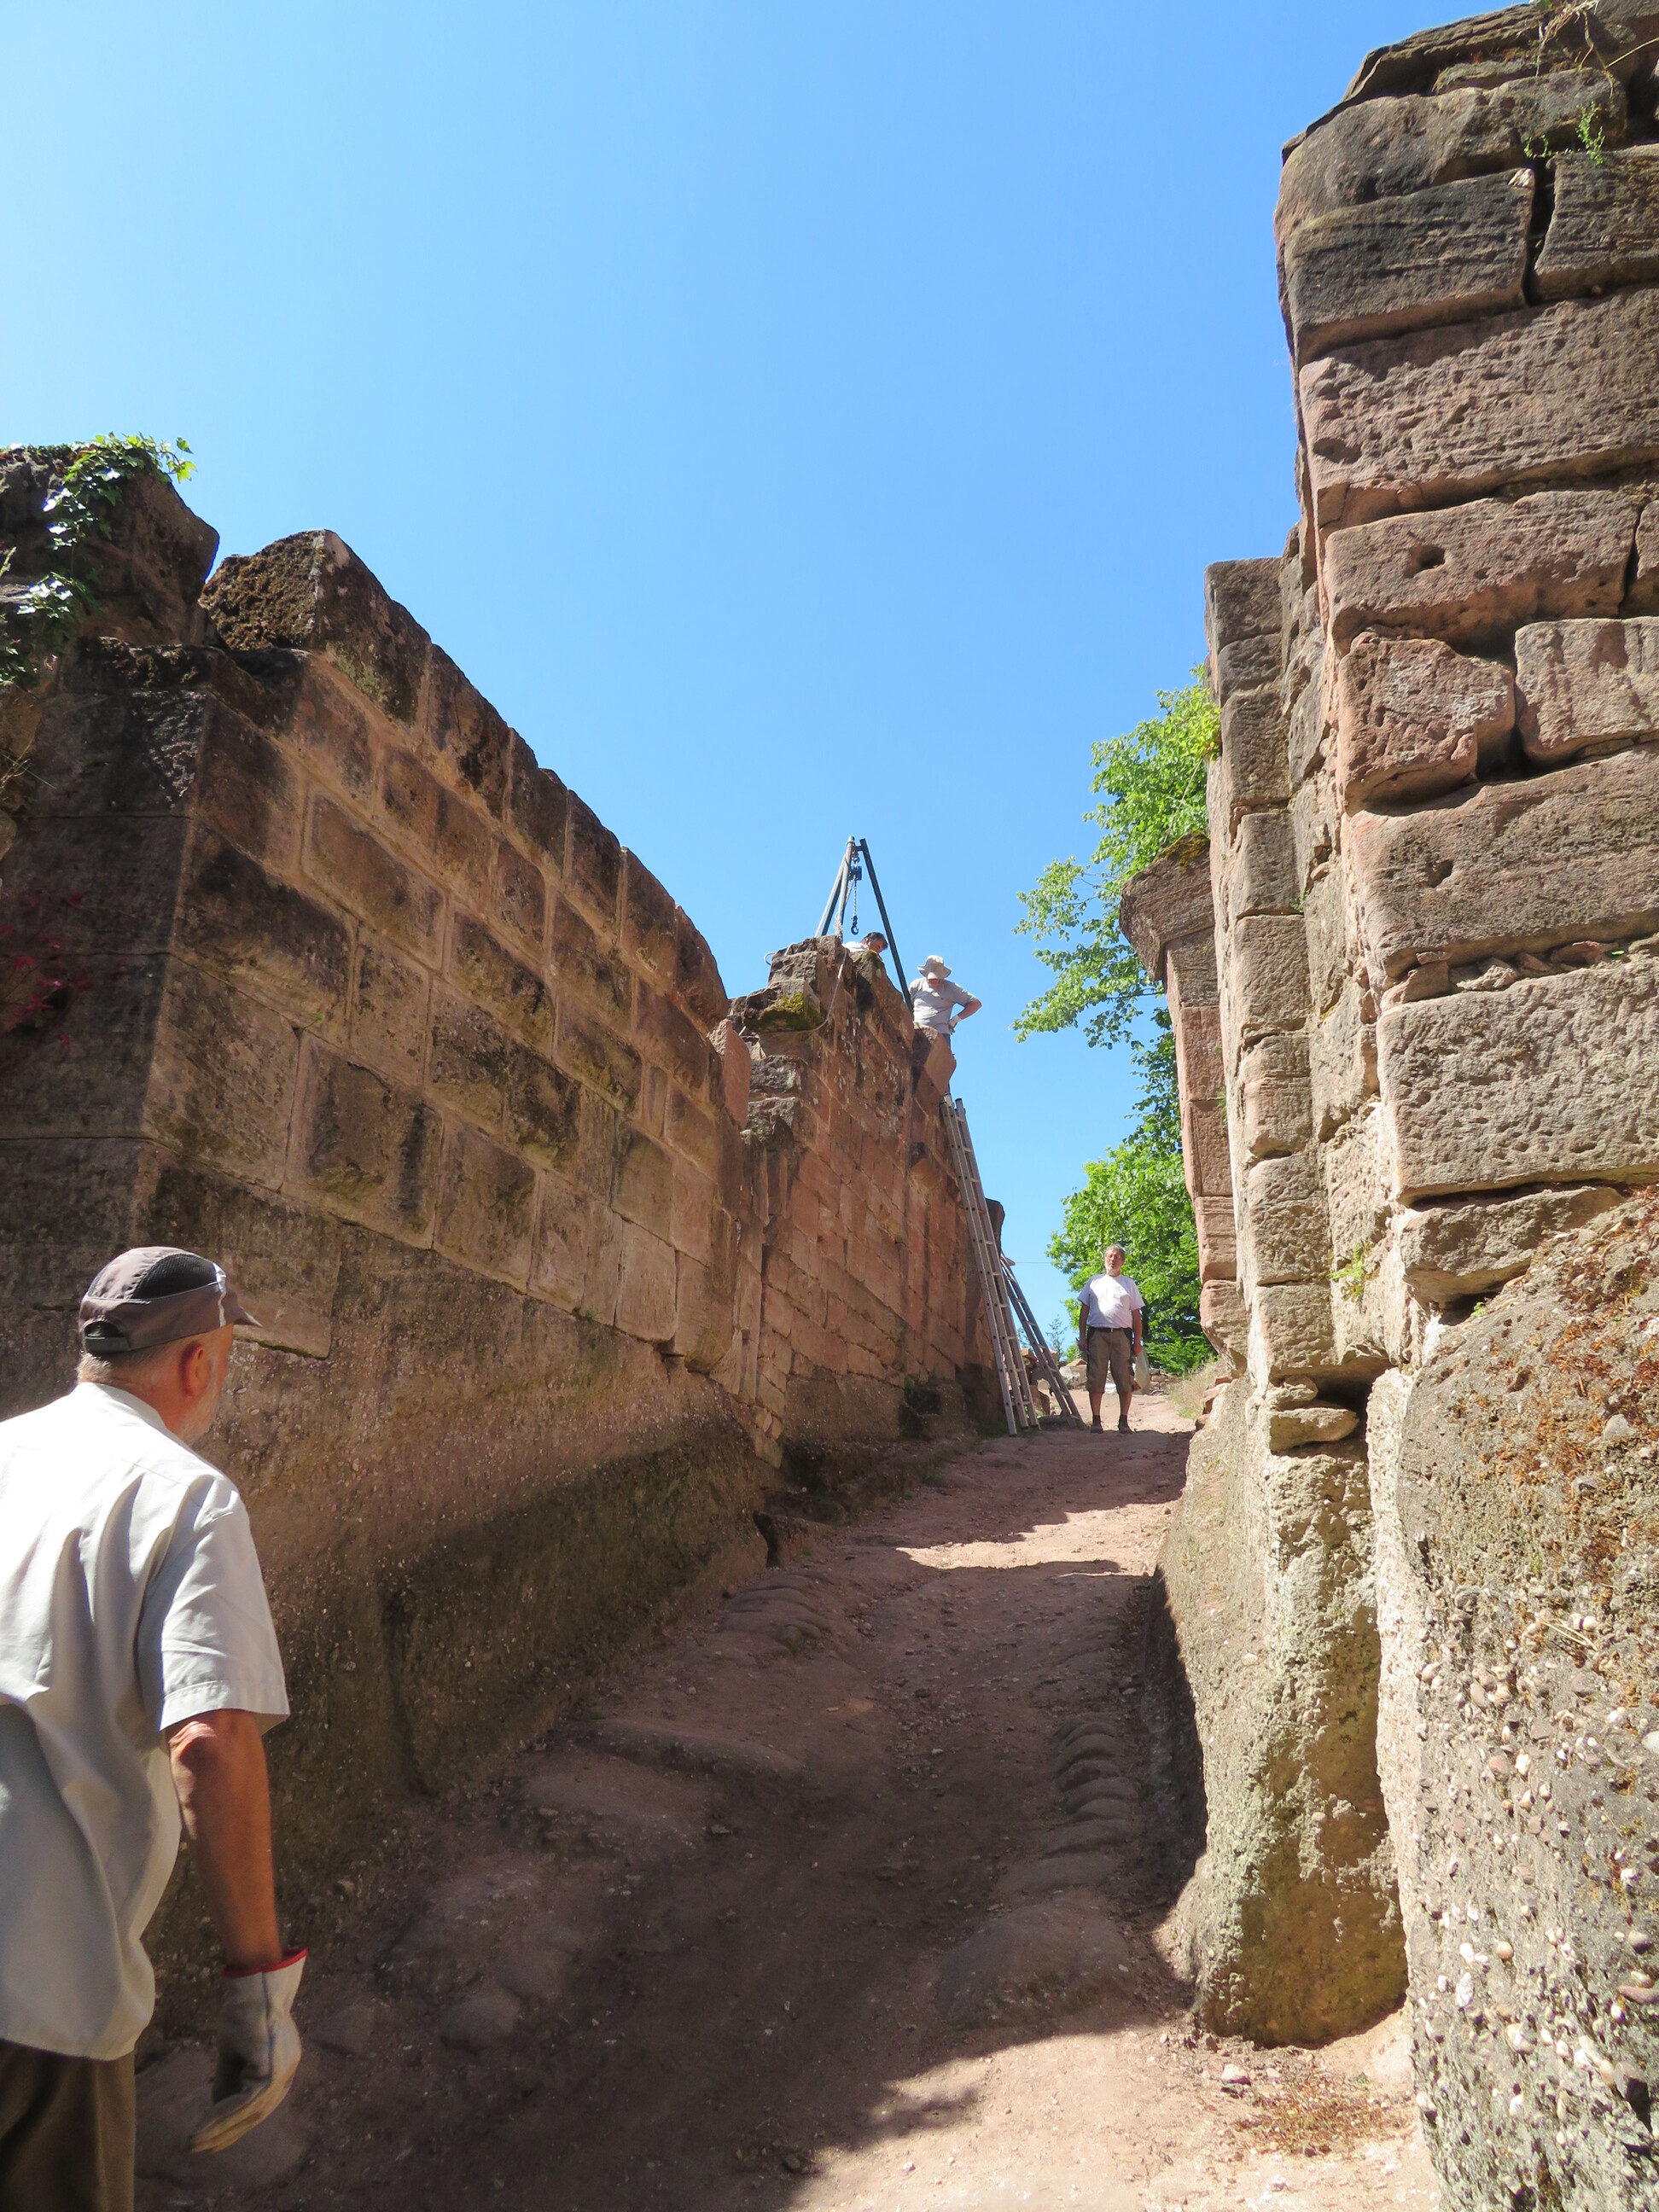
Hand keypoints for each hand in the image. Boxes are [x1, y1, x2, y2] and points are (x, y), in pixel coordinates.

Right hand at [191, 1951, 305, 2153]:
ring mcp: (282, 2070)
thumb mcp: (236, 2053)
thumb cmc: (244, 2012)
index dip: (234, 2126)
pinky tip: (203, 2126)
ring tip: (194, 2142)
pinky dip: (221, 2116)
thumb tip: (218, 2111)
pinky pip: (243, 2101)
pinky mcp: (270, 2067)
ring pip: (248, 2112)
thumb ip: (232, 2080)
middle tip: (197, 2148)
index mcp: (283, 2067)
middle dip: (225, 2134)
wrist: (252, 1983)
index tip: (211, 2141)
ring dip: (219, 2129)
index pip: (259, 2106)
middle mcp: (287, 2072)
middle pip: (255, 2114)